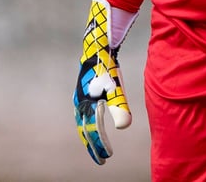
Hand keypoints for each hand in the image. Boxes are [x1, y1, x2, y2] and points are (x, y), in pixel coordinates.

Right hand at [73, 0, 133, 164]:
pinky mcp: (87, 90)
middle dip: (93, 145)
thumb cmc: (106, 68)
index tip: (107, 158)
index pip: (91, 132)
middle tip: (102, 159)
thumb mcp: (115, 88)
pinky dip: (92, 122)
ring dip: (92, 135)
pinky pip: (88, 112)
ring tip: (99, 146)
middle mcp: (81, 103)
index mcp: (84, 105)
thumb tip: (124, 127)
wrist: (98, 46)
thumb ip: (119, 107)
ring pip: (85, 122)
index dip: (99, 145)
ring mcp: (82, 96)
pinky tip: (98, 122)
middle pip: (85, 130)